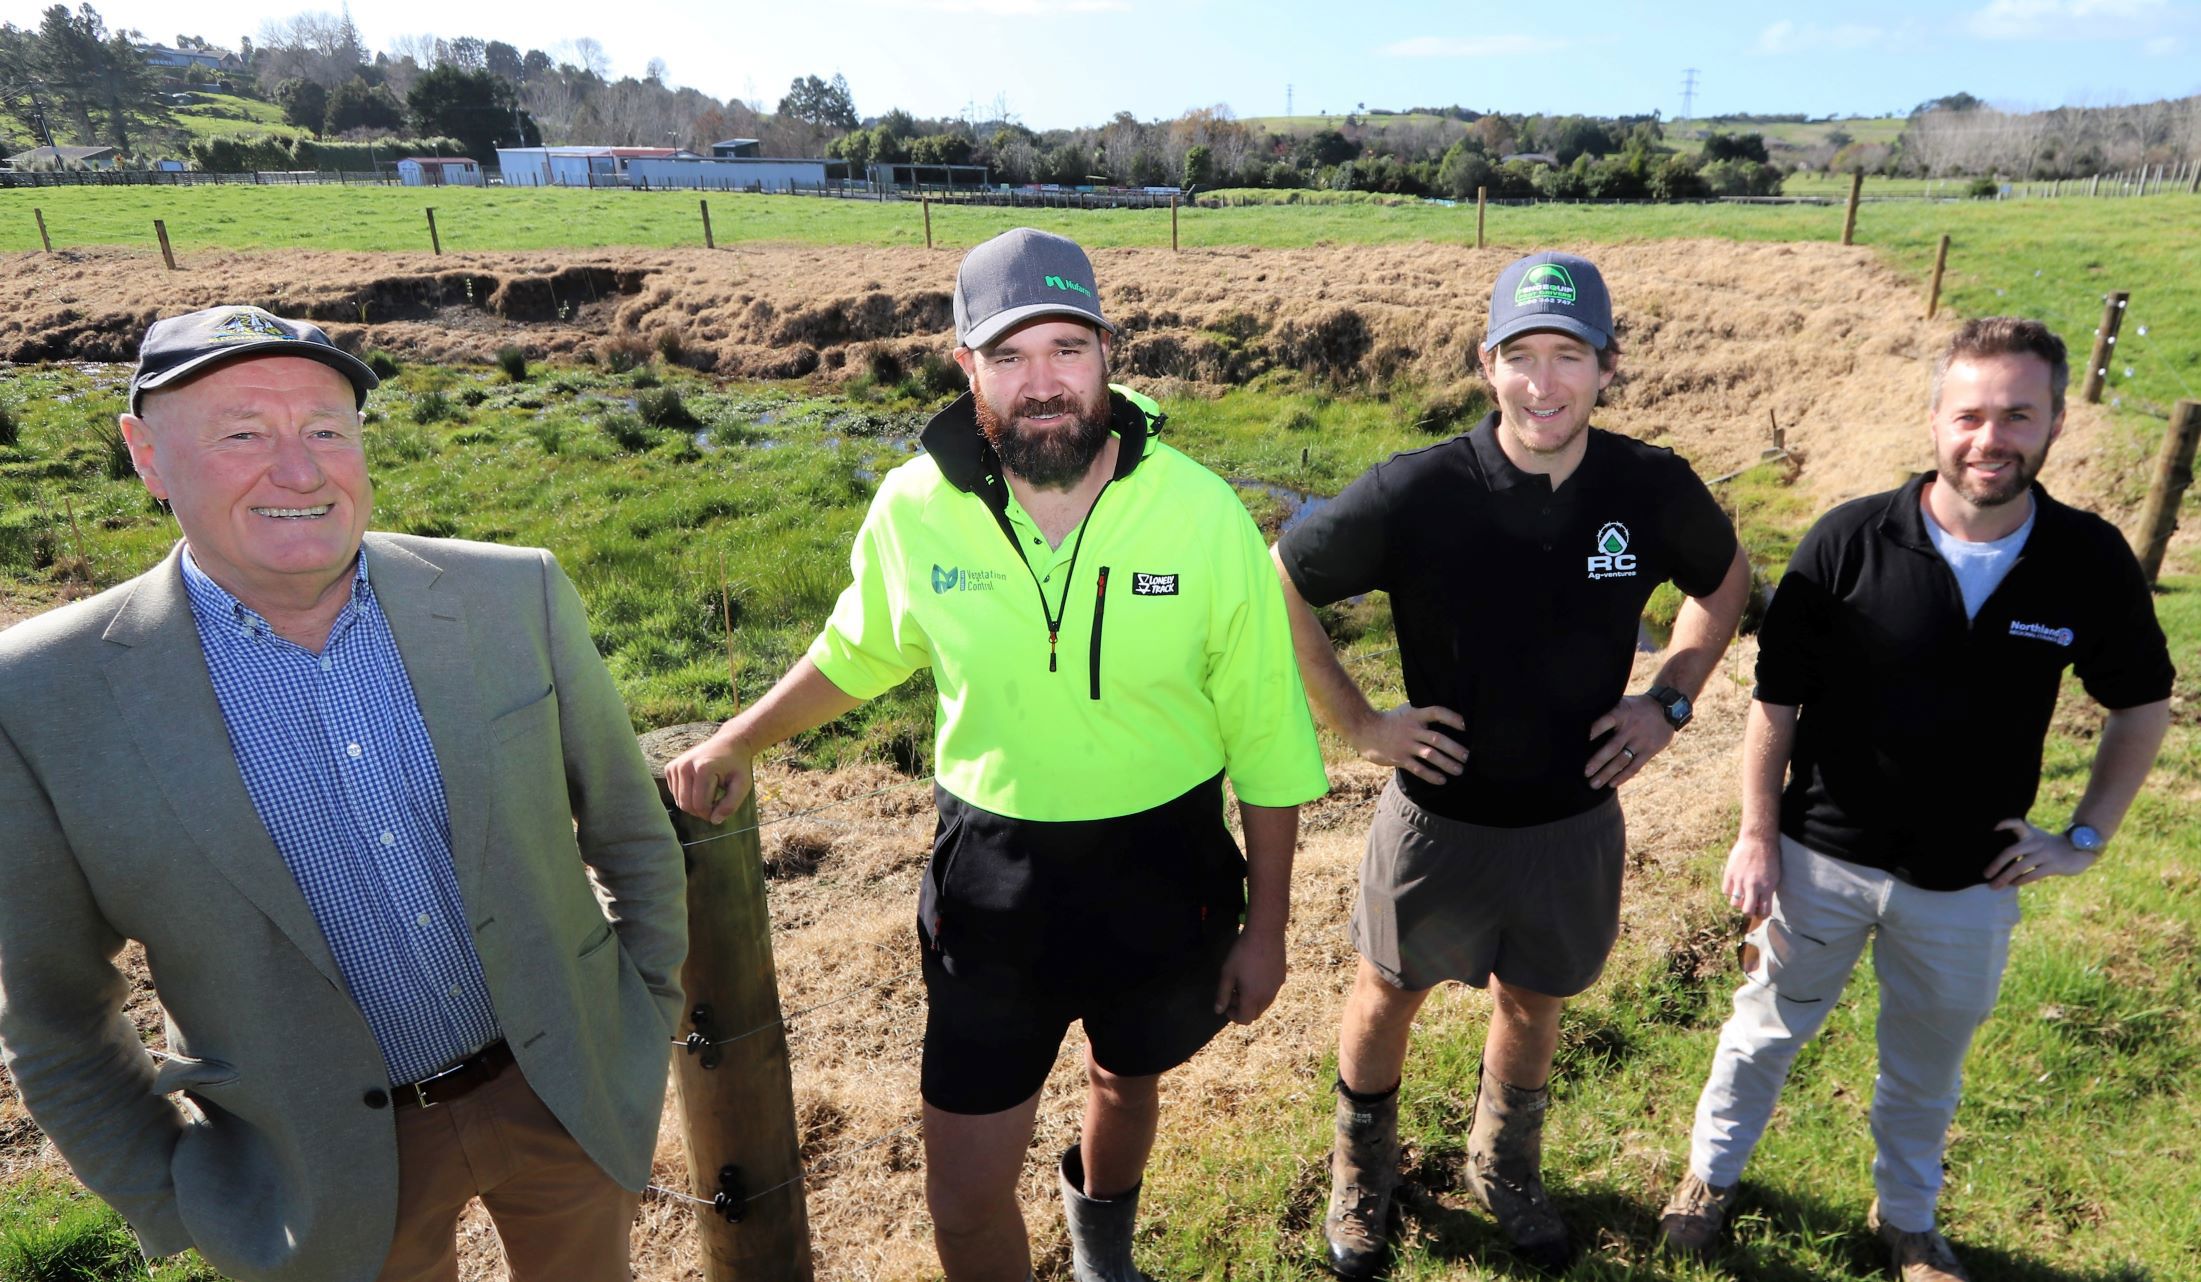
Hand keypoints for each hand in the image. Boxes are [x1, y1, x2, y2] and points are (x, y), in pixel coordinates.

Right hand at [665, 729, 754, 824]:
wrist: (728, 743)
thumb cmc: (737, 765)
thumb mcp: (742, 785)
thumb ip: (731, 805)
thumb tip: (714, 821)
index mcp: (703, 768)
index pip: (700, 805)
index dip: (710, 814)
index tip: (720, 809)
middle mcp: (685, 765)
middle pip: (686, 805)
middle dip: (700, 812)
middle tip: (714, 806)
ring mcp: (675, 765)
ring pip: (679, 801)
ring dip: (694, 805)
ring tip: (709, 794)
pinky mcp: (670, 767)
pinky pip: (675, 793)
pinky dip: (687, 796)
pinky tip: (699, 787)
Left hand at [1213, 928, 1286, 1024]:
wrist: (1266, 933)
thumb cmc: (1242, 952)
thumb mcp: (1228, 973)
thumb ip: (1223, 994)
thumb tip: (1218, 1010)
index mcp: (1252, 997)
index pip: (1245, 1019)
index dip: (1233, 1016)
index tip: (1227, 1004)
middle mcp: (1267, 996)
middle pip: (1255, 1014)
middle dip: (1243, 1008)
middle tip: (1234, 992)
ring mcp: (1277, 987)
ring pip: (1265, 1004)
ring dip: (1253, 1000)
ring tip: (1244, 983)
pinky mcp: (1282, 978)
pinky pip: (1271, 992)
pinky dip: (1262, 991)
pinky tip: (1255, 974)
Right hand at [1348, 703, 1468, 784]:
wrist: (1365, 730)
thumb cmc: (1389, 721)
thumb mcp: (1405, 711)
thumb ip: (1422, 712)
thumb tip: (1443, 714)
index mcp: (1415, 715)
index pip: (1437, 713)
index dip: (1452, 718)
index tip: (1465, 725)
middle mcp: (1411, 729)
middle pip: (1437, 738)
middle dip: (1454, 749)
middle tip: (1467, 756)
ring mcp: (1405, 745)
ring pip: (1430, 755)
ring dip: (1446, 763)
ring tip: (1459, 770)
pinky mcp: (1399, 758)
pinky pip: (1418, 768)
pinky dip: (1431, 775)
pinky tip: (1442, 780)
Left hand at [1585, 695, 1676, 789]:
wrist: (1666, 708)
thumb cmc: (1635, 707)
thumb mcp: (1623, 703)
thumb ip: (1608, 712)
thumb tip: (1581, 721)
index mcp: (1622, 713)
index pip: (1607, 721)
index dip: (1596, 729)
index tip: (1585, 738)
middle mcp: (1631, 728)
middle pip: (1612, 747)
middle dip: (1598, 761)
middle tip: (1585, 772)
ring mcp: (1640, 741)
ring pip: (1622, 760)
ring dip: (1607, 774)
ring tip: (1594, 784)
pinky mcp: (1649, 751)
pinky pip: (1635, 767)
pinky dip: (1623, 776)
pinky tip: (1612, 784)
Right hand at [1722, 831, 1781, 917]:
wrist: (1758, 840)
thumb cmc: (1770, 858)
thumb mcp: (1775, 876)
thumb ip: (1768, 891)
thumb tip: (1761, 904)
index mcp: (1767, 887)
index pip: (1764, 911)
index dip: (1762, 915)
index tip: (1760, 912)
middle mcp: (1753, 886)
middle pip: (1747, 911)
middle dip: (1748, 911)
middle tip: (1749, 905)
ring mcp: (1740, 880)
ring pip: (1734, 903)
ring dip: (1738, 902)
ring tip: (1741, 895)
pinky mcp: (1729, 874)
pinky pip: (1726, 892)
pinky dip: (1730, 891)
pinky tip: (1735, 885)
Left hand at [1983, 819, 2098, 888]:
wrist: (2079, 850)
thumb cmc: (2051, 846)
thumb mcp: (2037, 837)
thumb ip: (2022, 839)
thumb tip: (1998, 854)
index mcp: (2031, 834)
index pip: (2017, 823)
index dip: (2006, 823)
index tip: (1994, 828)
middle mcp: (2036, 842)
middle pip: (2011, 851)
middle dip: (1996, 864)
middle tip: (1985, 874)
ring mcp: (2045, 854)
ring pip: (2020, 866)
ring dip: (2005, 877)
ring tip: (1994, 885)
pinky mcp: (2054, 865)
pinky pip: (2033, 874)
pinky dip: (2020, 880)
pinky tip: (2012, 884)